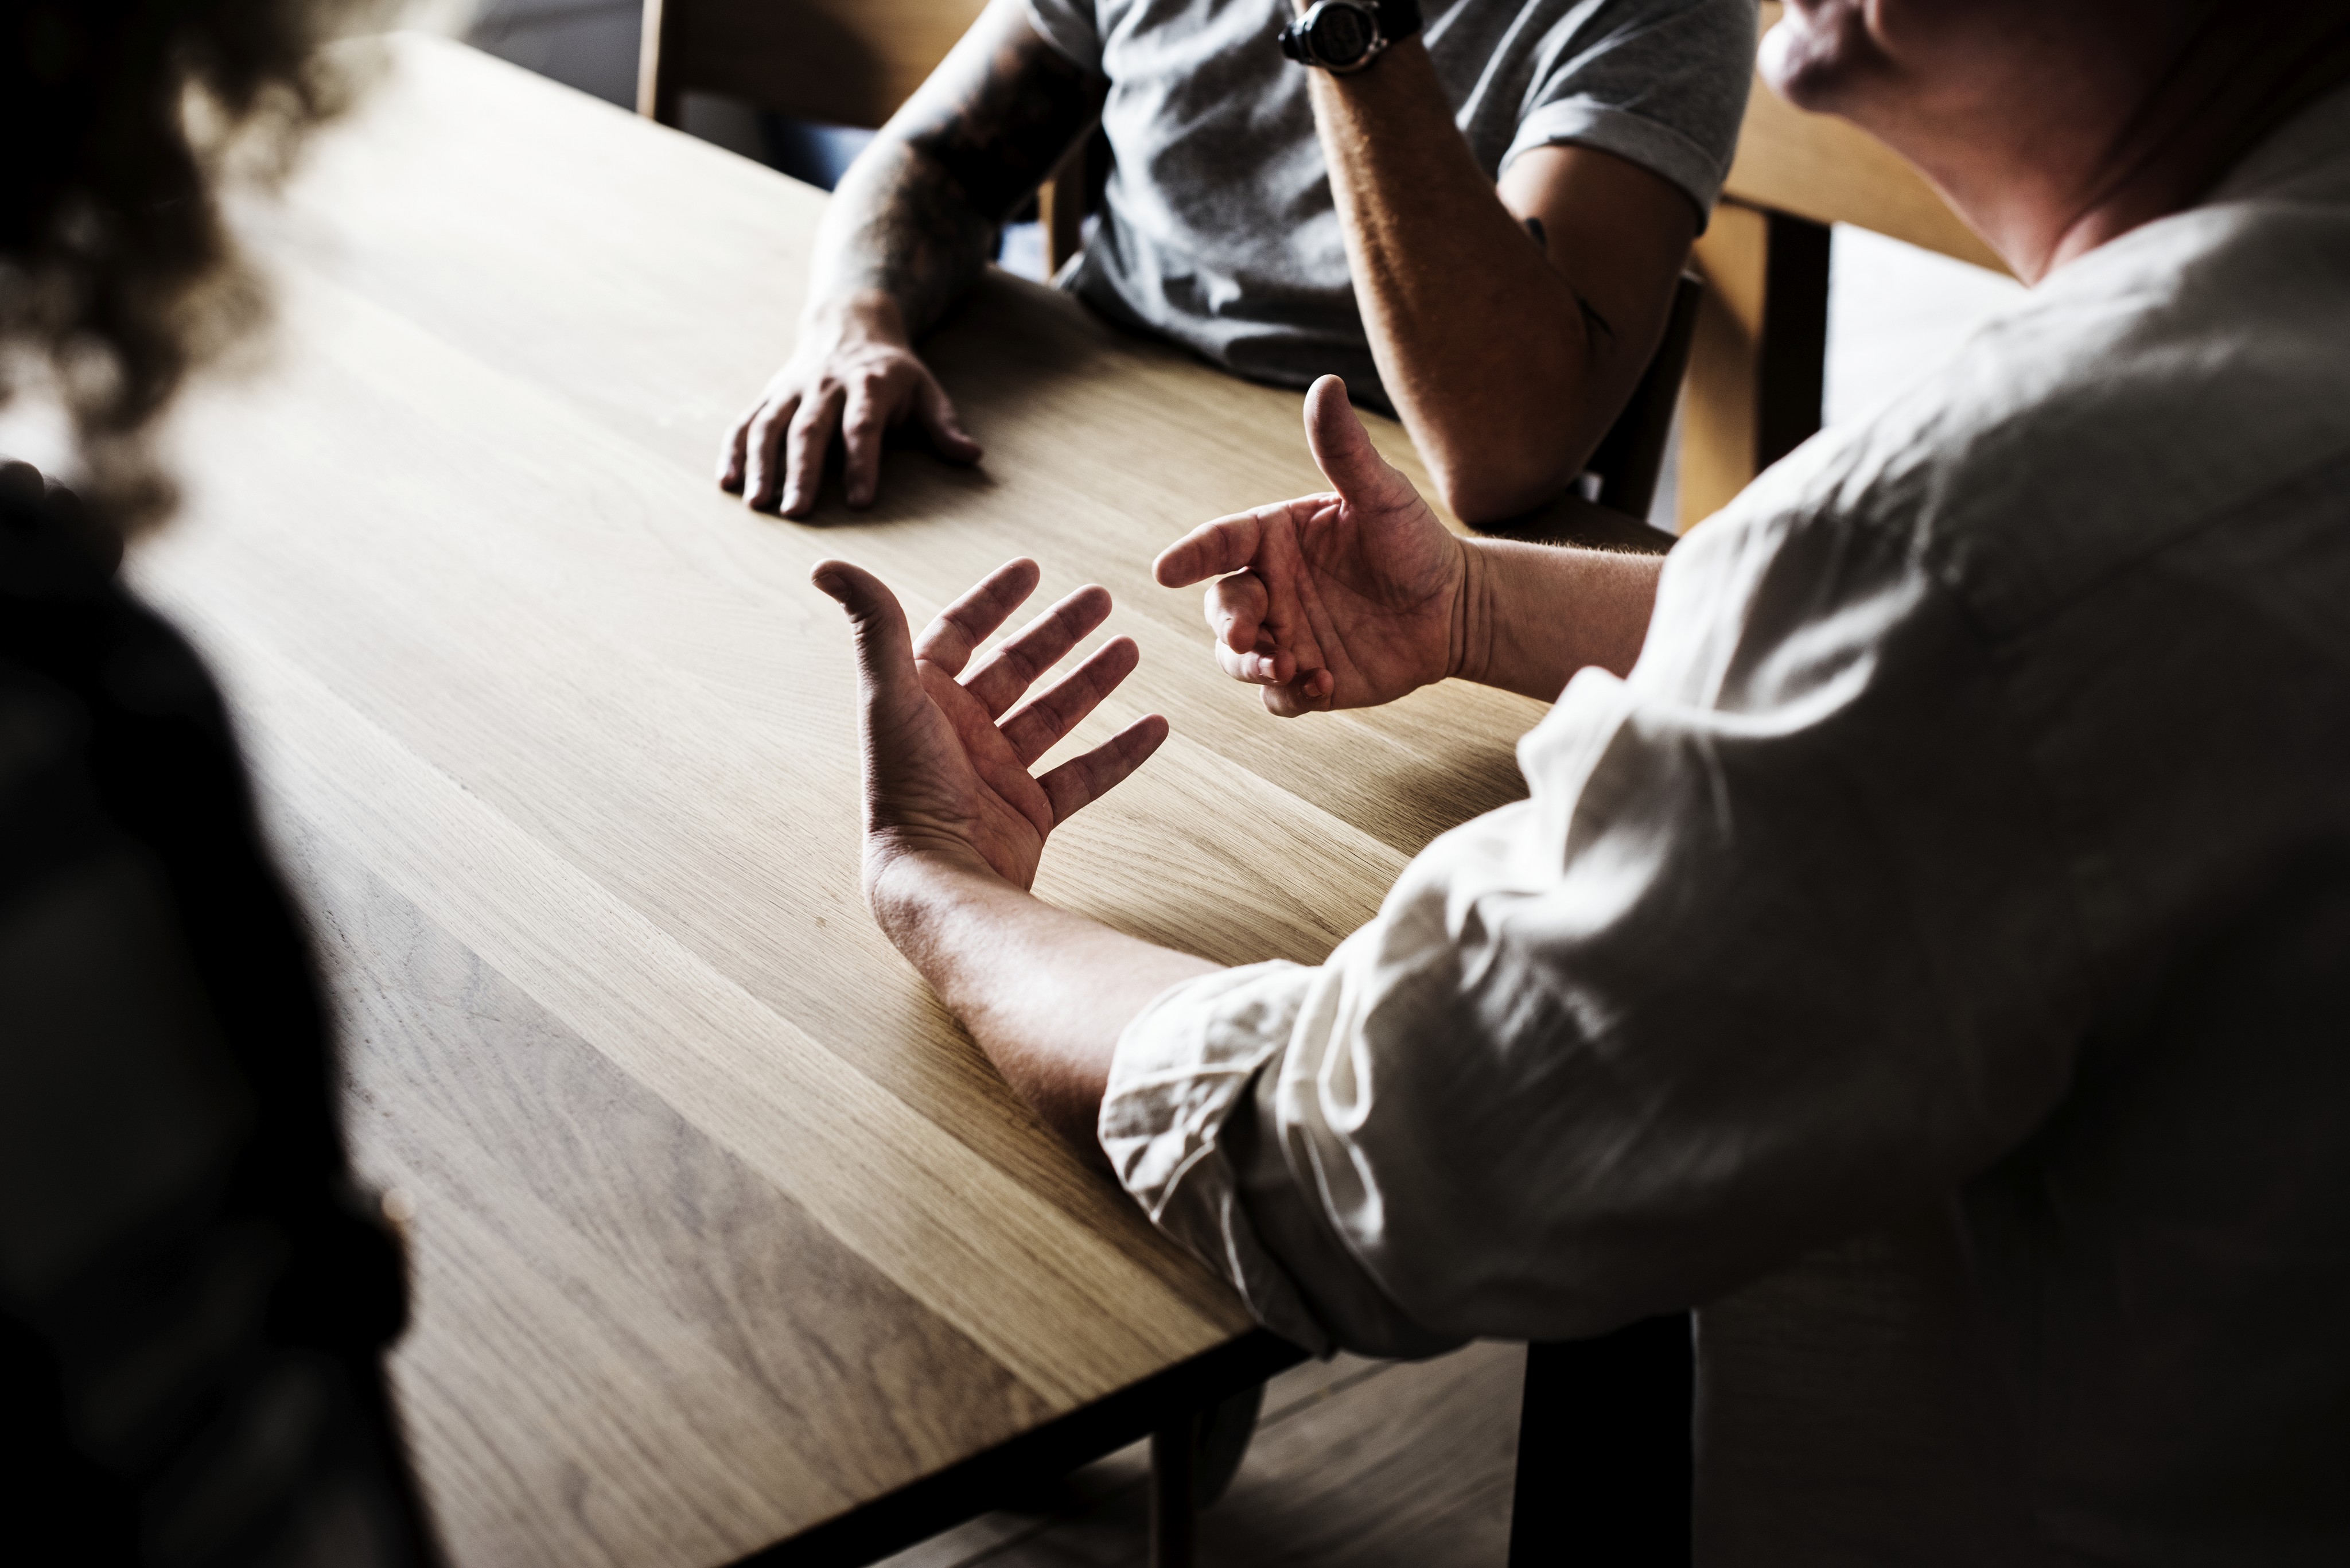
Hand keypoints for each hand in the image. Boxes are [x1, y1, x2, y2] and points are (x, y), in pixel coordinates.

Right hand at [722, 294, 982, 516]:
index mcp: (868, 385)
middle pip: (809, 430)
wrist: (849, 323)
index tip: (861, 502)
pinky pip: (745, 421)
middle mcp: (825, 387)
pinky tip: (727, 482)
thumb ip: (944, 424)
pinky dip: (734, 450)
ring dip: (760, 465)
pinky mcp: (769, 396)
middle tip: (796, 512)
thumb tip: (972, 456)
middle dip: (802, 472)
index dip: (863, 463)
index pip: (863, 427)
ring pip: (770, 426)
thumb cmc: (893, 372)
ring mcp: (791, 390)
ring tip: (757, 505)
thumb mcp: (926, 388)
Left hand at [813, 556, 1166, 895]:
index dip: (992, 600)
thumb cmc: (906, 789)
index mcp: (923, 701)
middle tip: (1101, 597)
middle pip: (1016, 668)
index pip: (959, 634)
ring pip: (1054, 716)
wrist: (936, 879)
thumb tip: (827, 565)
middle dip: (1058, 631)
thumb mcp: (889, 695)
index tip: (1031, 569)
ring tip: (1130, 648)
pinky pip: (1084, 776)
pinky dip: (1120, 753)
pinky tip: (1157, 727)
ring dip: (1092, 681)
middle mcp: (959, 734)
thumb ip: (873, 625)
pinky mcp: (1029, 815)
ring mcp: (997, 775)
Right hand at [1153, 375, 1464, 715]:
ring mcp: (1284, 636)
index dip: (1189, 555)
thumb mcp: (1382, 494)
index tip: (1164, 570)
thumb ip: (1345, 449)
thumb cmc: (1414, 542)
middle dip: (1228, 623)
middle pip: (1221, 607)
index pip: (1219, 543)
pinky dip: (1289, 695)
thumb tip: (1326, 383)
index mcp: (1273, 539)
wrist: (1455, 607)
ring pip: (1237, 657)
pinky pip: (1277, 697)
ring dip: (1251, 665)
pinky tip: (1323, 683)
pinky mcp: (1307, 679)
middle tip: (1248, 638)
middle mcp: (1270, 588)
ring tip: (1288, 667)